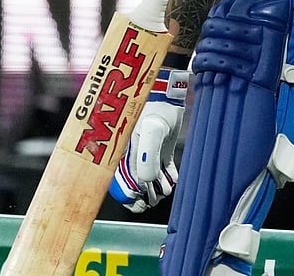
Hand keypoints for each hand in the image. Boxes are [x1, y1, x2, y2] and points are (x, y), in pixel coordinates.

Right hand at [109, 69, 188, 212]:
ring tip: (166, 184)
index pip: (122, 190)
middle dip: (147, 197)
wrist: (166, 95)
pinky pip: (162, 175)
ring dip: (159, 190)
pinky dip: (168, 180)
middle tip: (157, 192)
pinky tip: (172, 175)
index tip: (144, 196)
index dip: (133, 197)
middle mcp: (132, 160)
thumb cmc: (154, 109)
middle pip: (135, 192)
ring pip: (150, 186)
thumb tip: (145, 181)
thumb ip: (147, 157)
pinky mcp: (160, 154)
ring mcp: (147, 158)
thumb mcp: (150, 131)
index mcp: (122, 158)